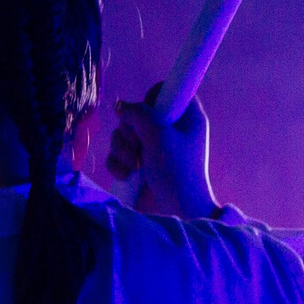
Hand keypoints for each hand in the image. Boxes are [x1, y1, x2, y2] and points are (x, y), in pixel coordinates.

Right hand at [106, 84, 218, 220]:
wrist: (175, 212)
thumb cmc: (177, 172)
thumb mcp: (159, 136)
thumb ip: (139, 114)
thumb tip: (121, 105)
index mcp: (186, 118)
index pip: (167, 90)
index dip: (154, 98)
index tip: (150, 113)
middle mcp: (169, 130)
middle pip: (138, 112)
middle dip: (131, 130)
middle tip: (139, 145)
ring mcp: (152, 148)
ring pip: (123, 133)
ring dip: (123, 149)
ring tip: (135, 165)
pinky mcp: (137, 164)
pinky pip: (117, 154)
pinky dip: (119, 164)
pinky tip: (129, 175)